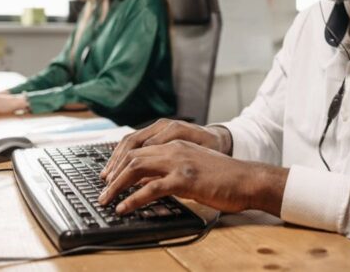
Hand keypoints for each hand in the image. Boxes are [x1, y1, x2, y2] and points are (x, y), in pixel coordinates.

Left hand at [97, 139, 287, 215]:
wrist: (247, 179)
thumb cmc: (225, 177)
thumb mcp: (194, 166)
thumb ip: (171, 170)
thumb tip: (147, 183)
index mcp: (176, 143)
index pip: (138, 147)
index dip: (119, 161)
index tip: (108, 177)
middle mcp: (174, 148)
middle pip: (132, 155)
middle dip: (112, 174)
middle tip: (102, 190)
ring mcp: (179, 162)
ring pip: (136, 168)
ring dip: (116, 185)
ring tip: (105, 200)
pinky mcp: (185, 179)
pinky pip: (151, 188)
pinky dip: (133, 199)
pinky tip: (124, 207)